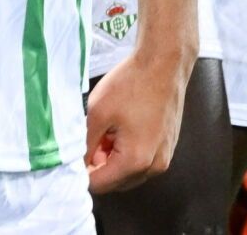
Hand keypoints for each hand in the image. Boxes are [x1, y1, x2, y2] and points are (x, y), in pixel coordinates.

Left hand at [82, 49, 188, 193]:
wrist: (164, 62)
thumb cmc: (132, 83)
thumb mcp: (97, 113)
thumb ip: (85, 145)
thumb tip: (78, 163)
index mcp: (135, 161)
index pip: (100, 185)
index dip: (83, 171)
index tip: (78, 152)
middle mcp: (154, 166)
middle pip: (116, 181)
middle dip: (101, 164)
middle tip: (95, 136)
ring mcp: (164, 156)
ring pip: (129, 172)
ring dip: (115, 158)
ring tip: (110, 129)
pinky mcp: (168, 146)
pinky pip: (143, 160)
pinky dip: (130, 151)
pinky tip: (125, 127)